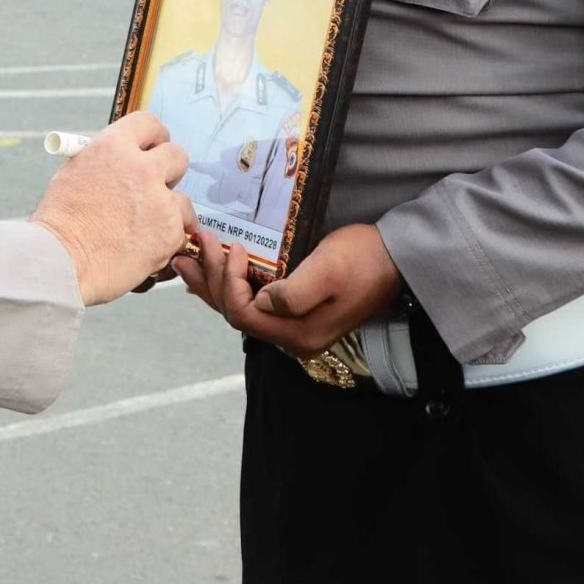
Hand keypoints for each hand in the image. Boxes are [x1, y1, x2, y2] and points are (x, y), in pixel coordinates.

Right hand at [30, 112, 194, 305]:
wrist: (61, 262)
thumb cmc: (60, 224)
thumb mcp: (74, 173)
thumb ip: (105, 162)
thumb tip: (122, 161)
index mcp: (113, 147)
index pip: (149, 124)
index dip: (154, 138)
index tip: (154, 149)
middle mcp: (141, 168)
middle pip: (177, 156)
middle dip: (169, 173)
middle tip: (156, 189)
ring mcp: (159, 201)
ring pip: (183, 200)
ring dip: (170, 212)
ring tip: (147, 230)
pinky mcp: (170, 232)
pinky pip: (181, 232)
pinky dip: (168, 241)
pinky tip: (147, 248)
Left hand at [172, 222, 401, 355]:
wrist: (396, 257)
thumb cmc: (363, 258)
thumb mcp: (327, 271)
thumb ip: (292, 293)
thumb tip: (260, 301)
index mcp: (299, 334)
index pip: (244, 316)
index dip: (229, 283)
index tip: (233, 247)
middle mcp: (293, 338)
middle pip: (237, 314)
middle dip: (212, 280)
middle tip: (195, 245)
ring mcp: (295, 327)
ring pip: (241, 309)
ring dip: (213, 284)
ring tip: (187, 261)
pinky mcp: (297, 311)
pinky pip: (254, 304)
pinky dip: (230, 287)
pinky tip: (212, 277)